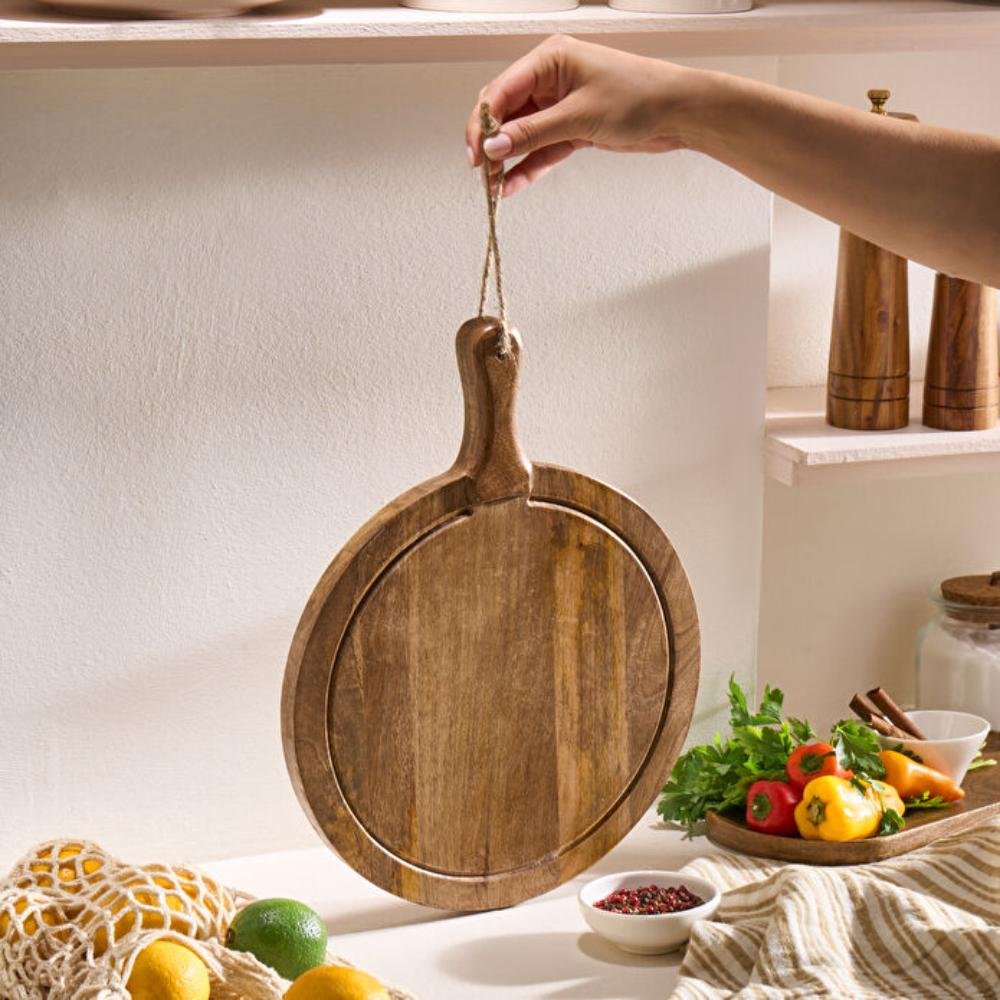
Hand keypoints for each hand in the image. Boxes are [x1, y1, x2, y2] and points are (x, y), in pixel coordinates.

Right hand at [466, 36, 697, 195]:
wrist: (678, 113)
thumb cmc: (640, 96)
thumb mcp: (580, 116)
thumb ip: (534, 132)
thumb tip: (495, 145)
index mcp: (550, 59)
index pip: (501, 91)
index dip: (483, 124)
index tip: (476, 154)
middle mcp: (551, 79)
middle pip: (506, 113)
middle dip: (491, 144)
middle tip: (482, 173)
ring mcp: (560, 105)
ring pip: (521, 135)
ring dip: (507, 161)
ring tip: (495, 187)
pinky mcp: (572, 129)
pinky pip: (541, 150)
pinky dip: (528, 167)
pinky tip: (514, 186)